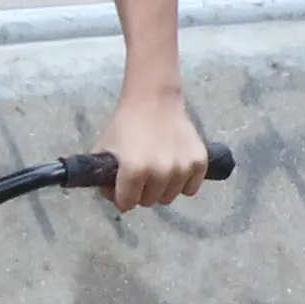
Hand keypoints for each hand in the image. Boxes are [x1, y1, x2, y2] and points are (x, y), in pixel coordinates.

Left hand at [99, 90, 211, 211]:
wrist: (154, 100)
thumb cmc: (126, 124)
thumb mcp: (105, 150)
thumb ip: (104, 179)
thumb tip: (115, 200)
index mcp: (134, 170)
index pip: (127, 203)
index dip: (122, 196)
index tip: (123, 186)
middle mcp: (160, 172)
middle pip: (149, 202)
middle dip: (142, 192)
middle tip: (141, 175)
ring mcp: (182, 168)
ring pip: (169, 197)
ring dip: (162, 189)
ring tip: (158, 170)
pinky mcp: (199, 162)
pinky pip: (191, 188)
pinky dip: (183, 183)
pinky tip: (175, 169)